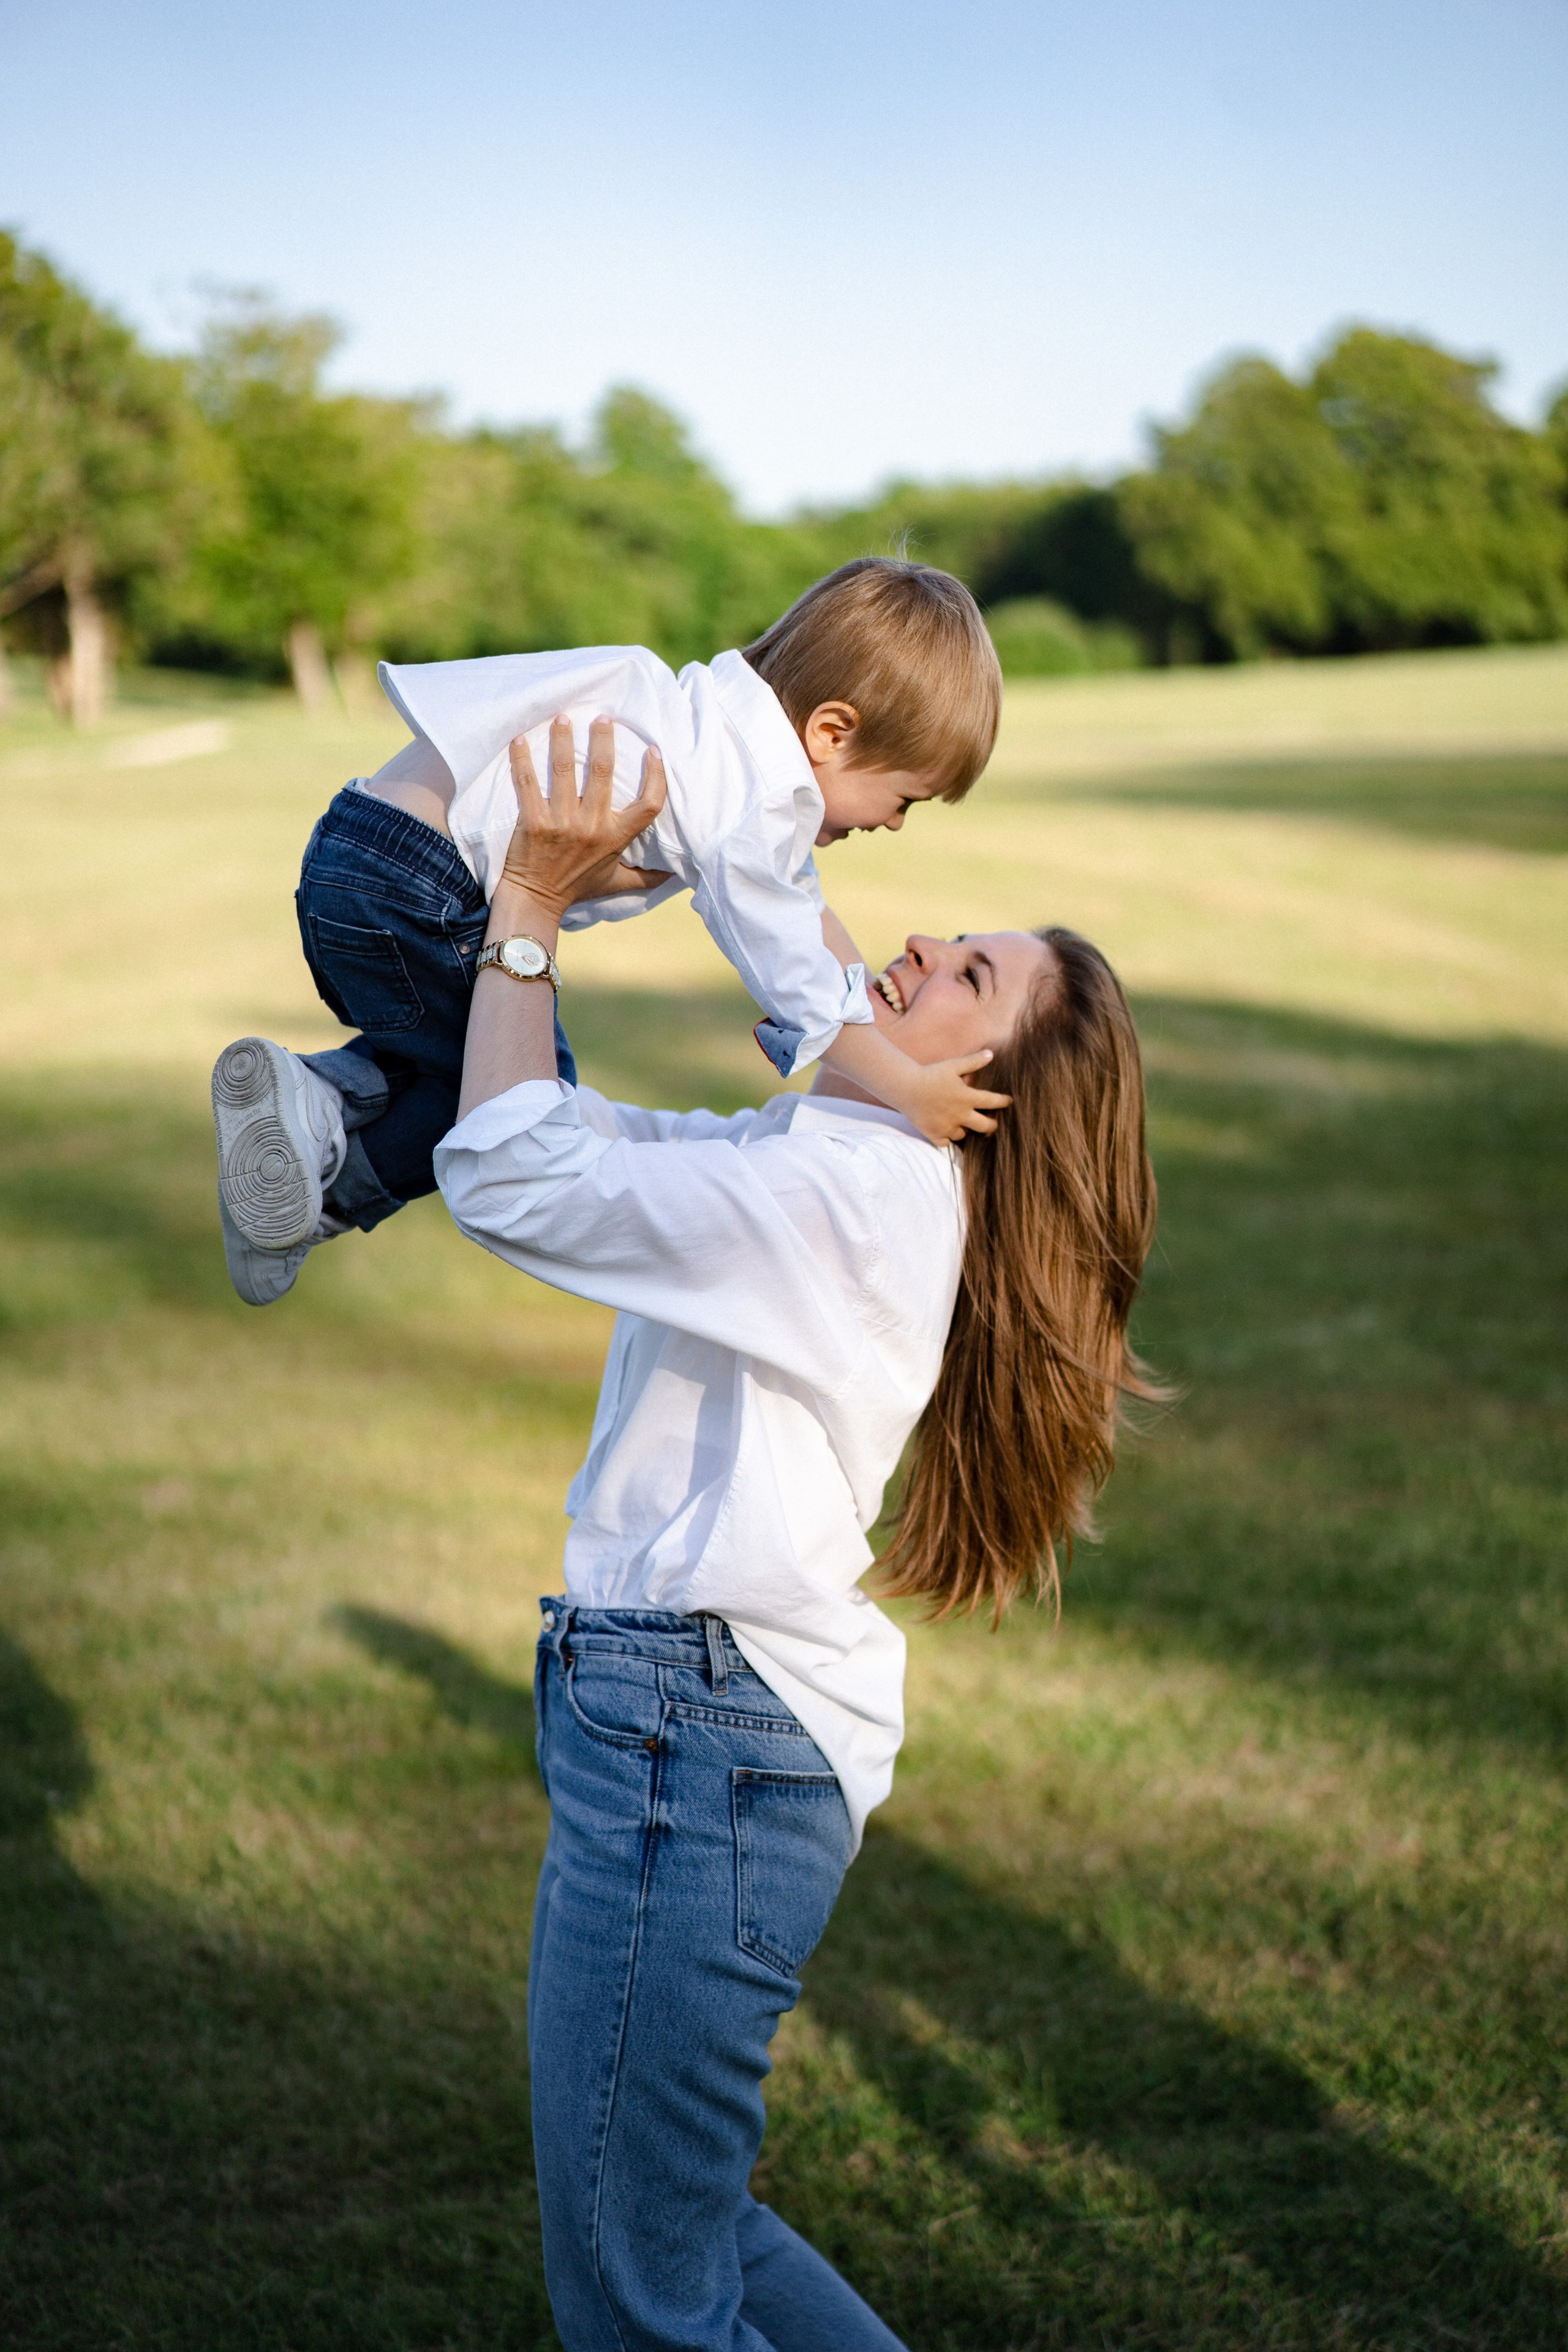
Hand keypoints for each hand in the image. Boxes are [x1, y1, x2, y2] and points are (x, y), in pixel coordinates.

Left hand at [496, 714, 667, 921]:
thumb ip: (646, 877)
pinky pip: (527, 783)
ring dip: (563, 739)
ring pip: (564, 770)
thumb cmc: (576, 888)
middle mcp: (592, 827)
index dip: (655, 775)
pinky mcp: (533, 822)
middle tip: (601, 717)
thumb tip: (677, 874)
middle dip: (603, 739)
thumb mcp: (616, 883)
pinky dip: (521, 760)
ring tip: (562, 718)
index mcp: (615, 837)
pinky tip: (519, 739)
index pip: (649, 804)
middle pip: (603, 773)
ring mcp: (561, 822)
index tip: (653, 750)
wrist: (535, 901)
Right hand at [901, 1051, 1011, 1144]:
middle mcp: (960, 1115)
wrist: (906, 1087)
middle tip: (992, 1123)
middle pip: (986, 1127)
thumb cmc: (931, 1074)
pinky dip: (947, 1138)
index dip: (1003, 1102)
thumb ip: (973, 1061)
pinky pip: (946, 1143)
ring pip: (964, 1135)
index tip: (1008, 1101)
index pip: (993, 1102)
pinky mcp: (934, 1134)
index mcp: (967, 1098)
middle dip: (992, 1125)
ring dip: (966, 1129)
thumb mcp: (953, 1065)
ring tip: (964, 1124)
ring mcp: (947, 1127)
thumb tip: (991, 1054)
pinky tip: (947, 1131)